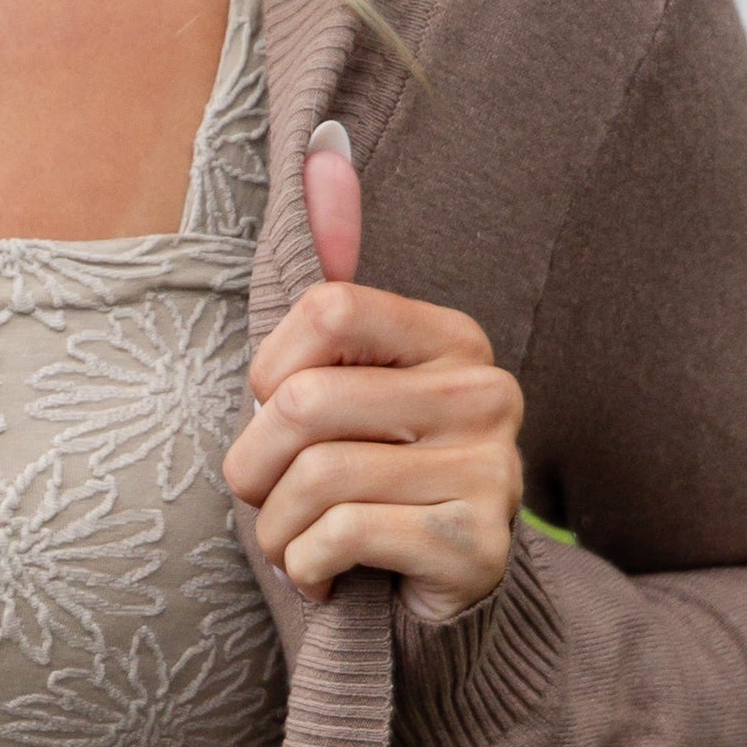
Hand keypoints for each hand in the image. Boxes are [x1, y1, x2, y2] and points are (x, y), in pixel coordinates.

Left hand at [222, 127, 523, 625]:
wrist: (434, 606)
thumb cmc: (370, 484)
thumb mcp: (345, 379)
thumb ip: (334, 271)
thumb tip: (324, 141)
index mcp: (454, 339)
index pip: (327, 308)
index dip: (269, 371)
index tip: (277, 414)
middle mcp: (487, 393)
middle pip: (306, 403)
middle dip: (253, 466)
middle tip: (266, 499)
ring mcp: (493, 470)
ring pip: (317, 479)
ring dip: (276, 530)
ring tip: (295, 544)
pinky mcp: (479, 545)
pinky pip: (342, 537)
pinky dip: (306, 568)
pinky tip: (326, 578)